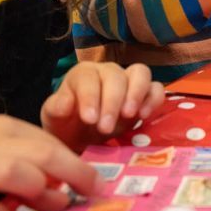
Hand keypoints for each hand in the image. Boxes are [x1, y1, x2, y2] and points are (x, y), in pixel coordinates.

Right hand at [0, 115, 98, 210]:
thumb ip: (22, 152)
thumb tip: (64, 175)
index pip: (49, 140)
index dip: (77, 161)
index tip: (96, 179)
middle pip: (44, 155)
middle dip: (77, 174)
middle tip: (94, 191)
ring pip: (23, 178)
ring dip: (46, 195)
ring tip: (55, 206)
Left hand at [42, 62, 163, 150]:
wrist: (80, 138)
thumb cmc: (66, 125)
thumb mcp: (54, 119)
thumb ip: (56, 108)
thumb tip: (65, 102)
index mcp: (83, 74)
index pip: (88, 77)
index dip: (90, 96)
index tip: (89, 119)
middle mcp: (107, 72)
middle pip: (115, 76)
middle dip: (112, 102)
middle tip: (105, 128)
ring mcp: (129, 81)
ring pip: (140, 73)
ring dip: (136, 94)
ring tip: (129, 116)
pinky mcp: (145, 96)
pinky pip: (156, 88)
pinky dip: (154, 100)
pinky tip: (144, 116)